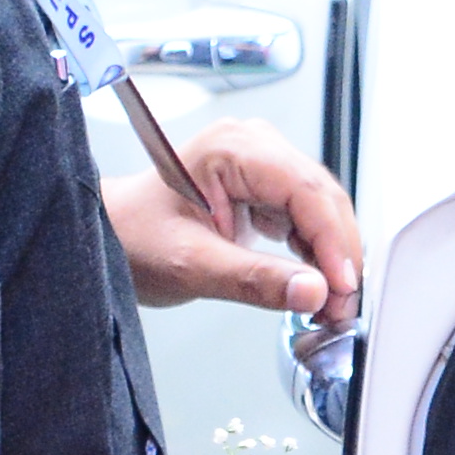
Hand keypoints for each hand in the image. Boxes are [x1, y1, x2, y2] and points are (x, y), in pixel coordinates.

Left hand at [109, 119, 364, 326]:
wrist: (111, 236)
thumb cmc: (133, 236)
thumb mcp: (190, 264)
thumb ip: (254, 280)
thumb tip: (313, 292)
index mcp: (233, 148)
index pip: (306, 191)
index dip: (334, 242)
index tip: (343, 288)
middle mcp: (253, 147)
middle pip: (322, 198)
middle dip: (338, 255)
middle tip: (341, 307)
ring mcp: (262, 165)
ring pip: (321, 210)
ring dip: (331, 257)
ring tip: (329, 303)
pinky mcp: (264, 188)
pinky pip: (306, 218)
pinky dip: (316, 254)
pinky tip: (313, 282)